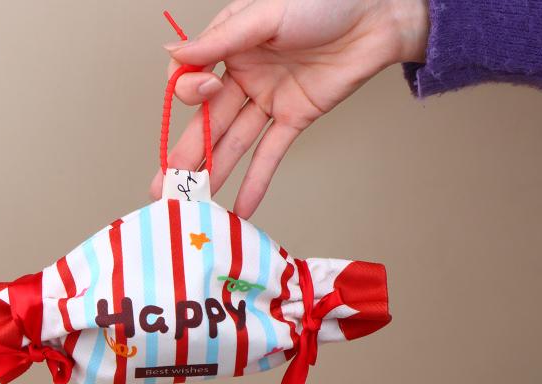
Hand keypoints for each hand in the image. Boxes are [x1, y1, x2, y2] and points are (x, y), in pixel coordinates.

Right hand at [152, 0, 429, 217]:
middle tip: (164, 185)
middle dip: (186, 155)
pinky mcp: (295, 118)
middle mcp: (244, 75)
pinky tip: (241, 207)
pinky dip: (257, 181)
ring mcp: (268, 99)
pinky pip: (271, 153)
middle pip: (208, 121)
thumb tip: (173, 53)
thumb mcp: (265, 13)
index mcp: (230, 46)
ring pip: (234, 142)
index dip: (190, 93)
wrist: (377, 14)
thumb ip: (220, 40)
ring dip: (214, 172)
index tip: (202, 90)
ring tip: (193, 202)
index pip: (194, 80)